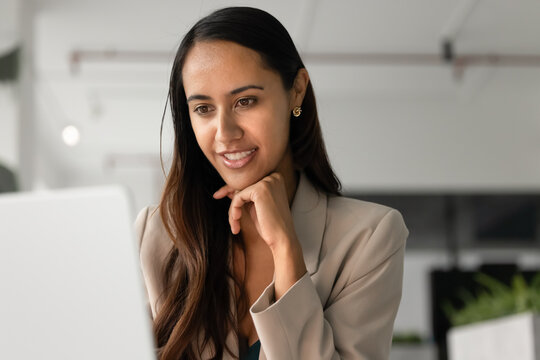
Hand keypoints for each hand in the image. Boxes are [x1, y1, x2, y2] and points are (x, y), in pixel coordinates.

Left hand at [214, 172, 306, 298]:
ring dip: (233, 208)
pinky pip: (238, 197)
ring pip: (239, 191)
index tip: (218, 193)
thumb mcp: (255, 207)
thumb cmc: (269, 226)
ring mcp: (268, 182)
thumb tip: (228, 189)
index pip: (248, 180)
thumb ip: (245, 196)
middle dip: (228, 193)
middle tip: (216, 196)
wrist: (282, 239)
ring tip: (235, 224)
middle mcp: (273, 177)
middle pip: (242, 183)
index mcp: (275, 179)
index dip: (233, 188)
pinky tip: (236, 222)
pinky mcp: (260, 190)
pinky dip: (234, 210)